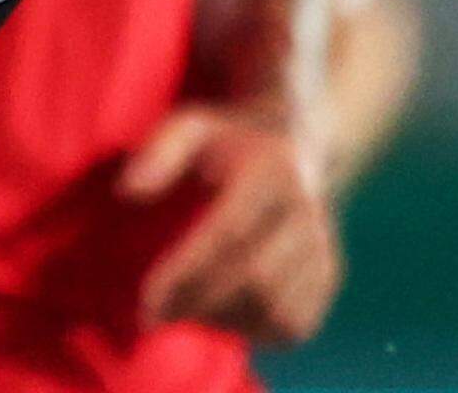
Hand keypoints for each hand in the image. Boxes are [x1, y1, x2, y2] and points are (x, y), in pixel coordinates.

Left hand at [119, 103, 343, 346]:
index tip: (146, 300)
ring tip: (181, 312)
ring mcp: (324, 248)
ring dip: (224, 322)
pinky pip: (294, 325)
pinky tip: (217, 315)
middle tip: (151, 317)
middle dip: (199, 305)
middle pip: (257, 280)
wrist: (295, 145)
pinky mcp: (329, 276)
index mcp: (271, 174)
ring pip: (278, 311)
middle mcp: (307, 214)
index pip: (229, 235)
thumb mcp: (189, 125)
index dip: (186, 273)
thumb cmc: (226, 140)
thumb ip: (158, 152)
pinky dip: (253, 332)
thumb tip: (128, 191)